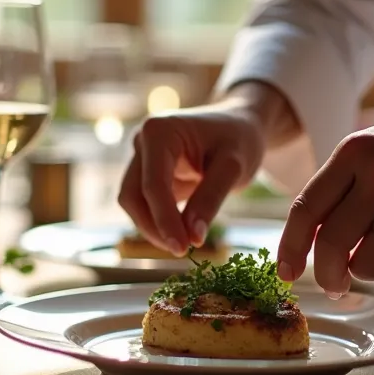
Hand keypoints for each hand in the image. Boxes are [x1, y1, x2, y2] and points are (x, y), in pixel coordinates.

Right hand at [118, 99, 273, 255]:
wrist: (241, 124)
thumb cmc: (239, 139)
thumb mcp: (233, 166)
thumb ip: (211, 198)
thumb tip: (193, 237)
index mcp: (159, 132)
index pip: (152, 185)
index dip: (164, 220)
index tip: (182, 248)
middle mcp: (142, 142)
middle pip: (132, 195)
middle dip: (153, 227)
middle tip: (182, 251)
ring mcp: (142, 157)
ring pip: (133, 202)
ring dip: (153, 227)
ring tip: (184, 244)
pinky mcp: (148, 173)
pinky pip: (144, 203)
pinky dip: (158, 221)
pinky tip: (180, 234)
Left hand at [276, 110, 373, 296]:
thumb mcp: (373, 148)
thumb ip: (337, 188)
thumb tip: (306, 244)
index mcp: (355, 152)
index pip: (305, 209)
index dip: (290, 247)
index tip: (286, 272)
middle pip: (332, 244)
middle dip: (328, 273)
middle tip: (334, 283)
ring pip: (368, 265)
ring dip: (372, 268)